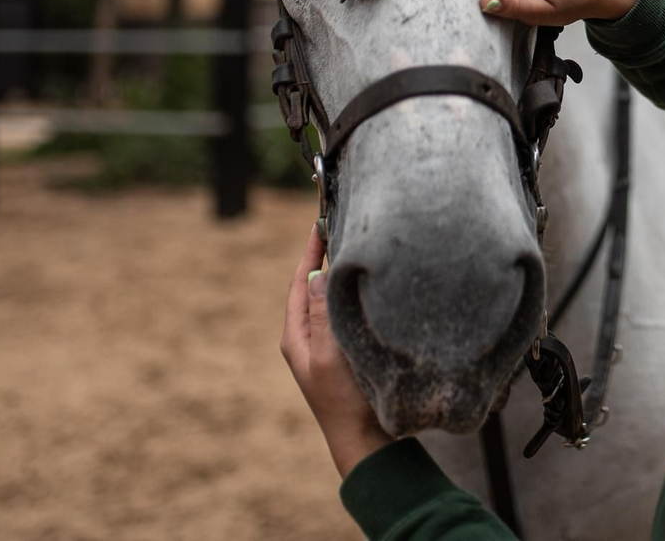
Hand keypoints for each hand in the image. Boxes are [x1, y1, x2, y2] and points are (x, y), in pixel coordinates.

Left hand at [281, 225, 391, 477]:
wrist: (365, 442)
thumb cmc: (344, 401)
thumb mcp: (329, 355)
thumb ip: (321, 316)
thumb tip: (314, 276)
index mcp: (295, 338)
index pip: (298, 284)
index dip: (308, 253)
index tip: (319, 223)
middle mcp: (307, 340)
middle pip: (312, 289)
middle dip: (324, 259)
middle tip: (340, 228)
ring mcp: (325, 348)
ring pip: (329, 301)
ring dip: (339, 277)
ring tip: (356, 250)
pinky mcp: (344, 356)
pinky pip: (344, 315)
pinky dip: (352, 296)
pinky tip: (369, 288)